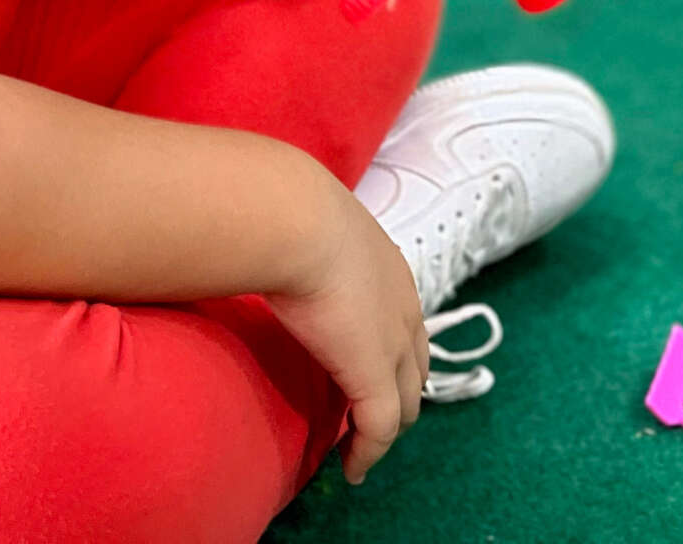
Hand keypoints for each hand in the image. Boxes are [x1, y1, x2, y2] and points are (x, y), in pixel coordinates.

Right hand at [264, 181, 426, 486]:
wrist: (297, 222)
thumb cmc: (288, 213)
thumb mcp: (307, 225)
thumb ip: (300, 240)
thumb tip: (266, 235)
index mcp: (390, 271)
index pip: (404, 323)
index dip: (389, 352)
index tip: (360, 368)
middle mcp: (404, 310)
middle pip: (416, 370)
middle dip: (397, 396)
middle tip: (366, 417)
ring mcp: (394, 346)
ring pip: (405, 404)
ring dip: (384, 429)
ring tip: (360, 449)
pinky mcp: (374, 378)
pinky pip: (378, 430)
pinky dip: (368, 453)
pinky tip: (353, 469)